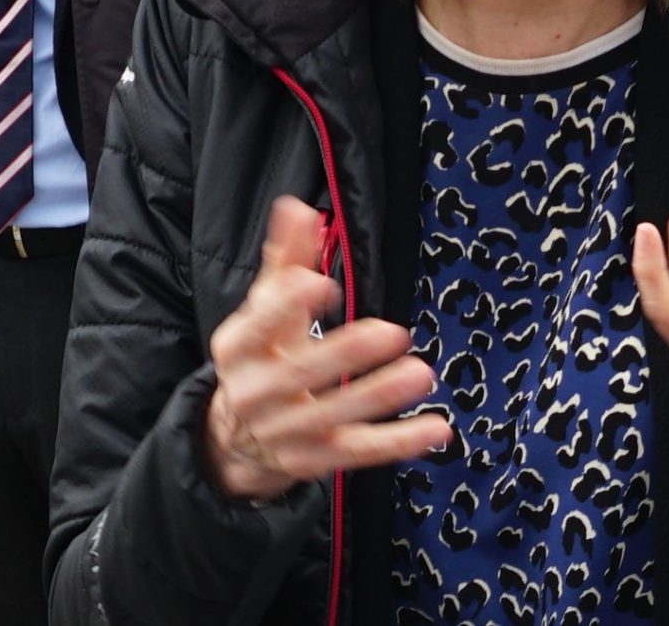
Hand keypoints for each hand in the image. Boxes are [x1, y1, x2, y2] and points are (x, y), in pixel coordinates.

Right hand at [202, 196, 449, 500]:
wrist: (232, 437)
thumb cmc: (260, 355)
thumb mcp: (264, 310)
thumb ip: (285, 261)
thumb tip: (296, 207)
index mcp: (240, 347)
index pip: (260, 325)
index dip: (286, 306)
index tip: (319, 284)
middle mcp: (256, 393)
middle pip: (301, 372)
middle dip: (346, 354)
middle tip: (392, 331)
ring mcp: (285, 432)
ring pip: (335, 416)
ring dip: (378, 396)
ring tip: (421, 374)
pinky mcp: (314, 460)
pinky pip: (359, 453)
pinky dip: (399, 443)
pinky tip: (437, 429)